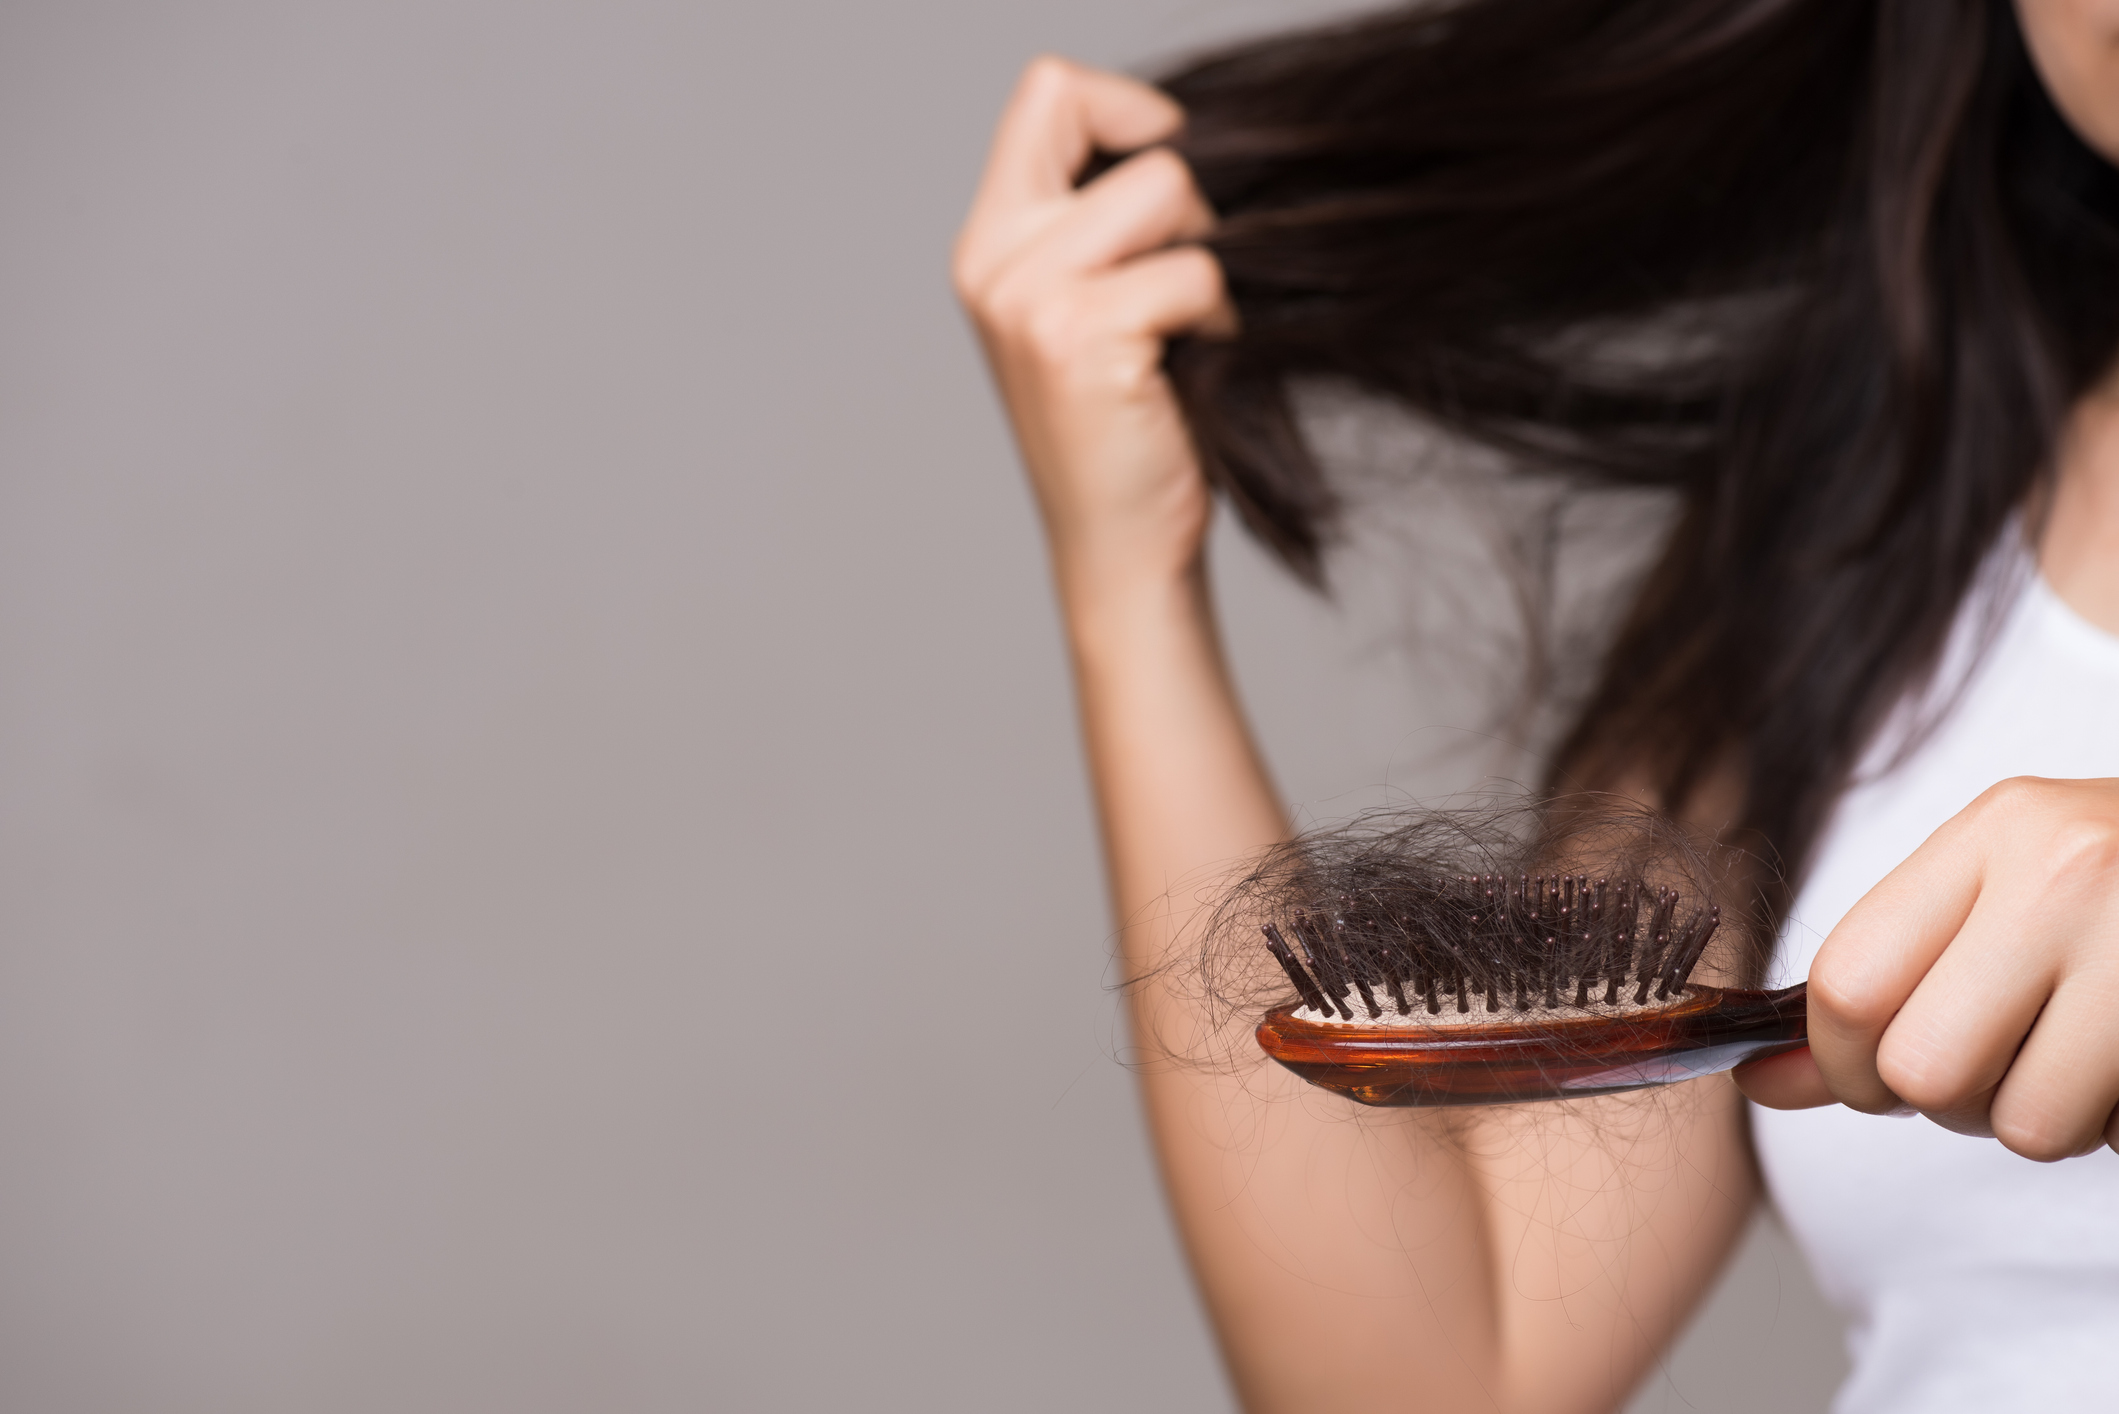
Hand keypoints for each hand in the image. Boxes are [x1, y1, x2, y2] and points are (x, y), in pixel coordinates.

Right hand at [952, 58, 1235, 600]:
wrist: (1119, 550)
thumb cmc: (1126, 430)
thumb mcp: (1089, 307)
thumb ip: (1100, 220)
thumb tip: (1186, 136)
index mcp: (989, 242)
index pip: (1048, 89)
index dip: (1128, 109)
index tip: (1167, 183)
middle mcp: (993, 260)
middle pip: (1119, 127)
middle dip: (1184, 195)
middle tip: (1182, 280)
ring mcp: (1028, 296)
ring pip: (1169, 190)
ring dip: (1206, 259)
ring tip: (1186, 331)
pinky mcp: (1079, 335)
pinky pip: (1195, 269)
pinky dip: (1218, 316)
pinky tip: (1191, 371)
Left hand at [1737, 776, 2118, 1158]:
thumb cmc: (2116, 889)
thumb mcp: (1994, 896)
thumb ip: (1875, 989)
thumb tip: (1757, 1081)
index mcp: (1997, 831)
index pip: (1849, 985)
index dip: (1841, 1063)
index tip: (1872, 1074)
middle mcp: (2069, 873)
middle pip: (1923, 1071)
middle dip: (1943, 1103)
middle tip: (1993, 1067)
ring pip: (2024, 1124)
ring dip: (2040, 1122)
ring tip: (2080, 1059)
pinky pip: (2112, 1137)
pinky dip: (2113, 1128)